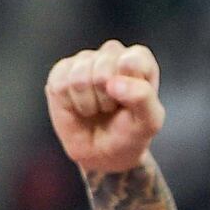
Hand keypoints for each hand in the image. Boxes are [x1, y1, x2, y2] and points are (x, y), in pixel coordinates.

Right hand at [46, 40, 165, 175]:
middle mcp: (111, 54)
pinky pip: (60, 85)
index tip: (130, 104)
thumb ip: (143, 97)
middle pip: (103, 69)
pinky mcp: (61, 72)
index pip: (133, 60)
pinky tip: (80, 107)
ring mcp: (84, 61)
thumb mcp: (149, 122)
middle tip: (111, 109)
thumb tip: (112, 83)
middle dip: (106, 99)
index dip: (129, 87)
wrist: (104, 155)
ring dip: (88, 103)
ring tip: (96, 109)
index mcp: (138, 60)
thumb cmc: (129, 133)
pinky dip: (70, 104)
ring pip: (79, 77)